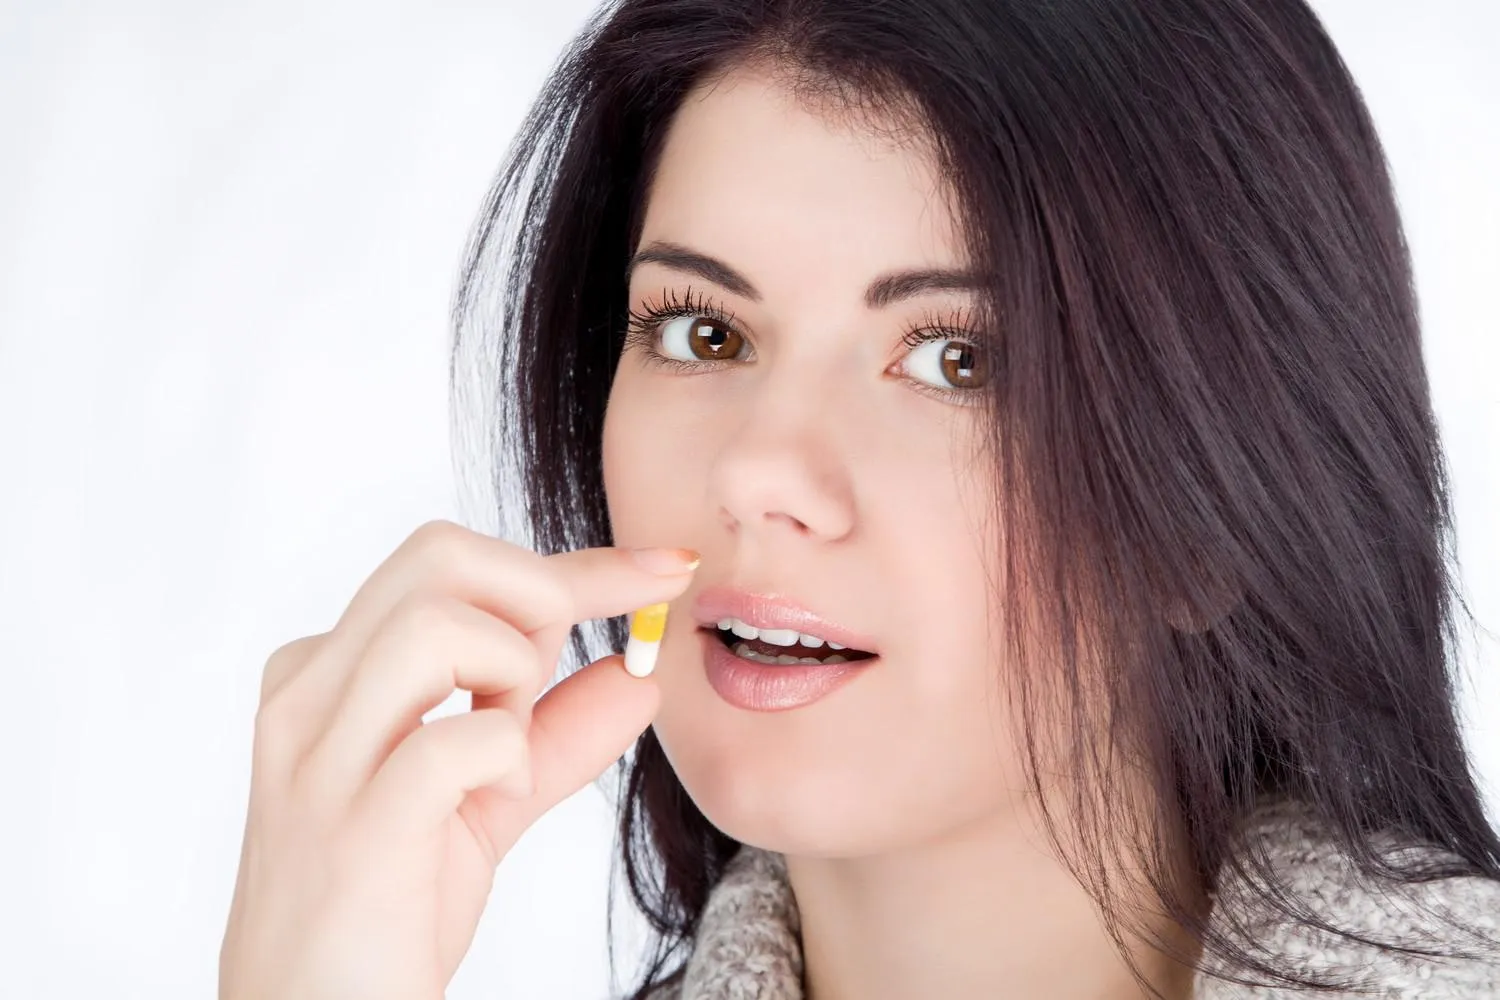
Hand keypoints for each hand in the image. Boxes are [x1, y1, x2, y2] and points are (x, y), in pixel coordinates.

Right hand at [219, 520, 697, 999]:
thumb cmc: (385, 912)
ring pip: (434, 626)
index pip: (452, 566)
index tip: (667, 569)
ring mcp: (320, 760)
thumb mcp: (483, 806)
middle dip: (541, 594)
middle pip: (438, 557)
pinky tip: (502, 796)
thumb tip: (637, 677)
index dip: (576, 564)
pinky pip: (454, 742)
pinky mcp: (353, 830)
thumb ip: (553, 736)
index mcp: (329, 674)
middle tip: (554, 678)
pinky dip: (507, 754)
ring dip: (510, 672)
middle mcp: (309, 698)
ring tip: (510, 749)